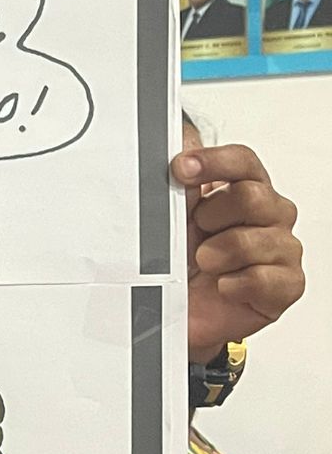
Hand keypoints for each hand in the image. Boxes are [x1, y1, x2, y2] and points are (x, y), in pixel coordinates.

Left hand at [175, 145, 303, 362]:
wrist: (182, 313)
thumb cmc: (180, 262)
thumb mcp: (168, 217)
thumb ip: (177, 180)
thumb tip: (178, 141)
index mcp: (242, 189)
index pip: (242, 162)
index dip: (214, 162)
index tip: (180, 169)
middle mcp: (268, 215)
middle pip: (252, 196)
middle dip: (212, 216)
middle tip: (194, 232)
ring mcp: (281, 249)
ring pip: (255, 239)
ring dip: (217, 253)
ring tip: (203, 263)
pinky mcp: (286, 285)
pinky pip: (264, 278)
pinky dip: (234, 284)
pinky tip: (222, 286)